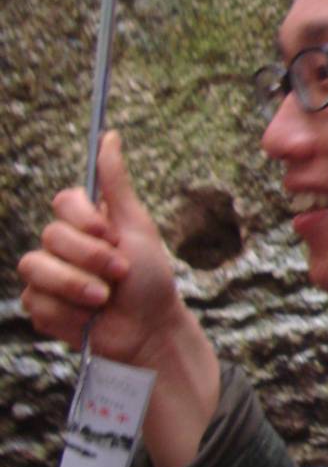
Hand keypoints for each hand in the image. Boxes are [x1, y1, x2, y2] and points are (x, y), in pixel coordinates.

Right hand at [18, 131, 219, 466]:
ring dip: (78, 286)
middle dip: (92, 258)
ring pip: (36, 269)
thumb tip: (110, 136)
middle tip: (120, 274)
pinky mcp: (42, 308)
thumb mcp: (138, 228)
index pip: (64, 202)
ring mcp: (48, 278)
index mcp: (86, 224)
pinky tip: (89, 319)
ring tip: (105, 299)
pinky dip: (70, 312)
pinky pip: (38, 302)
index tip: (111, 234)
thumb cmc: (151, 280)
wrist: (150, 330)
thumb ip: (117, 184)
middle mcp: (62, 247)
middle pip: (51, 235)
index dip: (85, 219)